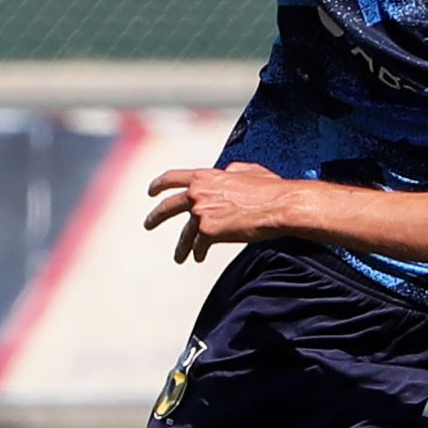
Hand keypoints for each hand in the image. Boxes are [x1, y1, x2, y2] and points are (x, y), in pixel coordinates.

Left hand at [143, 161, 286, 263]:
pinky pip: (198, 246)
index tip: (151, 192)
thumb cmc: (270, 189)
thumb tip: (227, 171)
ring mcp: (201, 213)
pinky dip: (198, 252)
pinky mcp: (208, 232)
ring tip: (178, 257)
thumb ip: (231, 170)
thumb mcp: (247, 170)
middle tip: (148, 224)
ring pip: (184, 234)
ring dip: (180, 247)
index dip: (158, 184)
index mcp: (205, 176)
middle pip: (167, 207)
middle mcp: (197, 193)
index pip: (172, 177)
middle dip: (155, 217)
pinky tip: (198, 257)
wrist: (279, 206)